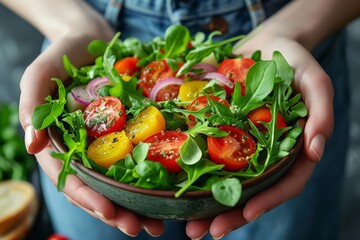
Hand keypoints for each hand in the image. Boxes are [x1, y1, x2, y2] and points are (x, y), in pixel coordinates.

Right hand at [18, 21, 163, 238]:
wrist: (90, 38)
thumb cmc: (62, 56)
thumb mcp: (40, 75)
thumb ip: (32, 105)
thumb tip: (32, 144)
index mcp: (60, 144)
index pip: (71, 179)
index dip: (88, 198)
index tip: (110, 213)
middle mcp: (84, 149)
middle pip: (98, 188)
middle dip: (117, 211)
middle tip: (140, 228)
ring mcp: (107, 143)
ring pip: (119, 181)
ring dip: (136, 205)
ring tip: (157, 223)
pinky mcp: (128, 132)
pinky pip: (138, 157)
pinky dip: (150, 177)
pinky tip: (166, 192)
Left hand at [186, 25, 333, 238]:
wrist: (267, 43)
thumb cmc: (295, 62)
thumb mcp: (315, 81)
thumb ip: (321, 112)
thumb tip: (316, 150)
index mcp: (289, 149)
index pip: (283, 183)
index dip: (267, 200)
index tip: (245, 212)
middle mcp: (264, 153)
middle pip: (249, 191)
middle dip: (228, 214)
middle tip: (201, 233)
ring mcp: (241, 144)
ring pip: (225, 181)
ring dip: (206, 205)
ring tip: (184, 223)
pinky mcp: (221, 132)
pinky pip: (207, 154)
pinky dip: (193, 171)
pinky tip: (174, 186)